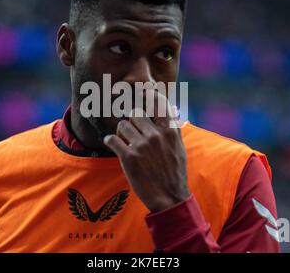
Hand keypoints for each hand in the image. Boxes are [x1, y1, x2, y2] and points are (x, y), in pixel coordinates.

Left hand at [103, 92, 189, 212]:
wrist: (169, 197)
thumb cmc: (174, 172)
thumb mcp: (179, 147)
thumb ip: (173, 128)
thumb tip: (172, 109)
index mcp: (169, 131)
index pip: (158, 102)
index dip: (148, 94)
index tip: (141, 91)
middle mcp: (155, 135)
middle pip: (135, 113)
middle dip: (131, 121)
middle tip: (132, 132)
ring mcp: (141, 146)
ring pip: (122, 125)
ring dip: (121, 133)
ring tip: (125, 143)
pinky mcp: (128, 157)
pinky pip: (112, 139)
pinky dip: (110, 141)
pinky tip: (113, 146)